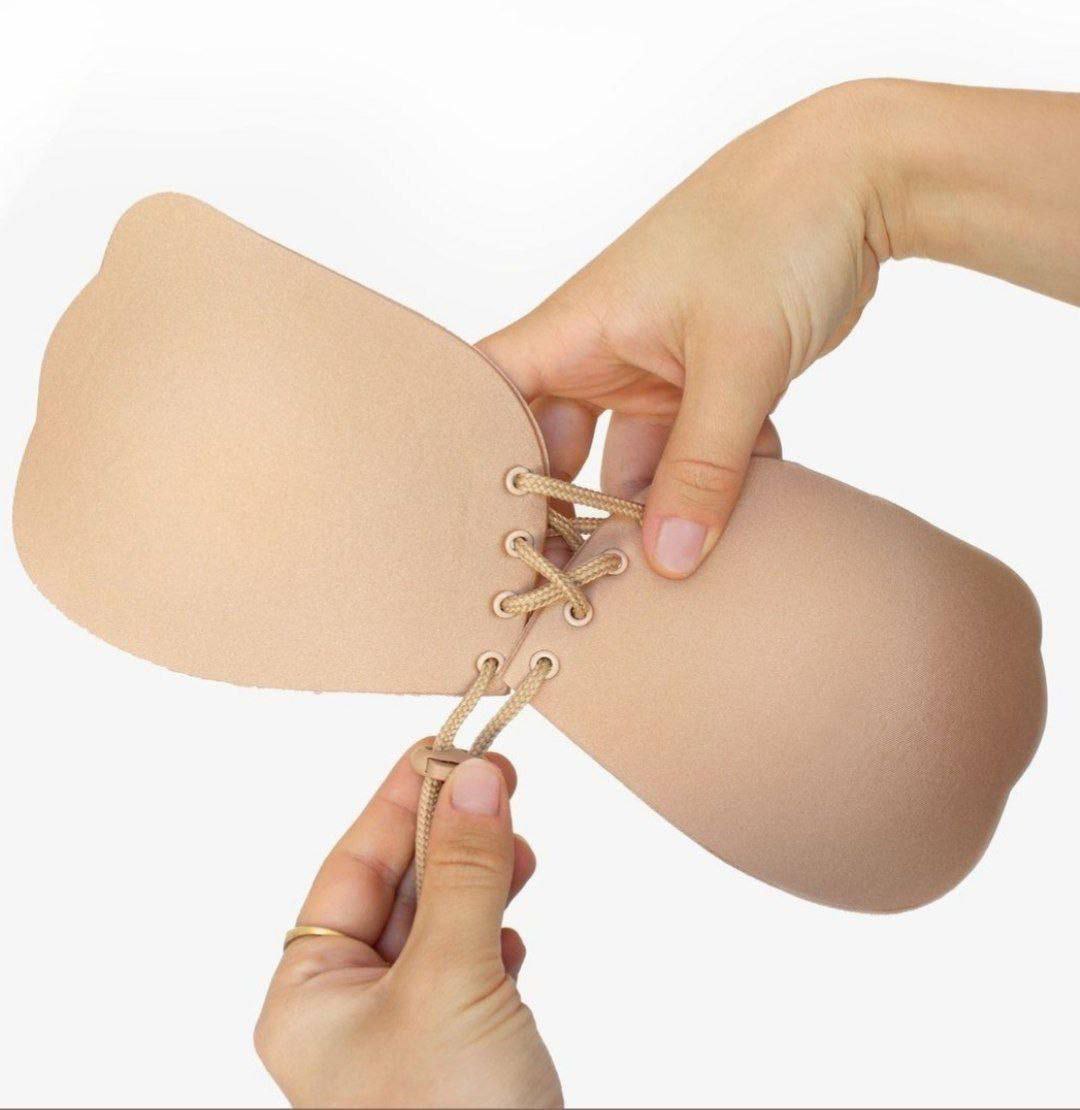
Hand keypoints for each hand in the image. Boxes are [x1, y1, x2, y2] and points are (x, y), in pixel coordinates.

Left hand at [255, 748, 561, 1108]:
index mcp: (310, 997)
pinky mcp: (456, 1046)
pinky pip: (469, 961)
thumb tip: (475, 776)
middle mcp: (349, 1010)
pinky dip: (496, 930)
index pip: (352, 867)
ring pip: (438, 920)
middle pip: (396, 886)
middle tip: (498, 776)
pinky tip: (515, 923)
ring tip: (519, 844)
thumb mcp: (453, 982)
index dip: (401, 799)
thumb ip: (465, 874)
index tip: (446, 743)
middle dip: (448, 832)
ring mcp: (404, 1029)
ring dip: (479, 876)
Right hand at [480, 80, 1079, 577]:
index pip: (489, 401)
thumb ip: (704, 468)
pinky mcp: (702, 386)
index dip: (476, 465)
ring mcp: (653, 372)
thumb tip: (668, 563)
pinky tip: (753, 498)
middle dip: (577, 511)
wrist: (859, 180)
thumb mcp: (738, 361)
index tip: (493, 536)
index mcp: (577, 329)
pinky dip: (715, 480)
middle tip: (592, 577)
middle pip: (556, 452)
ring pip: (633, 463)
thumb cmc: (775, 232)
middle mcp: (602, 353)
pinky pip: (690, 454)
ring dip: (664, 502)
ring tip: (684, 552)